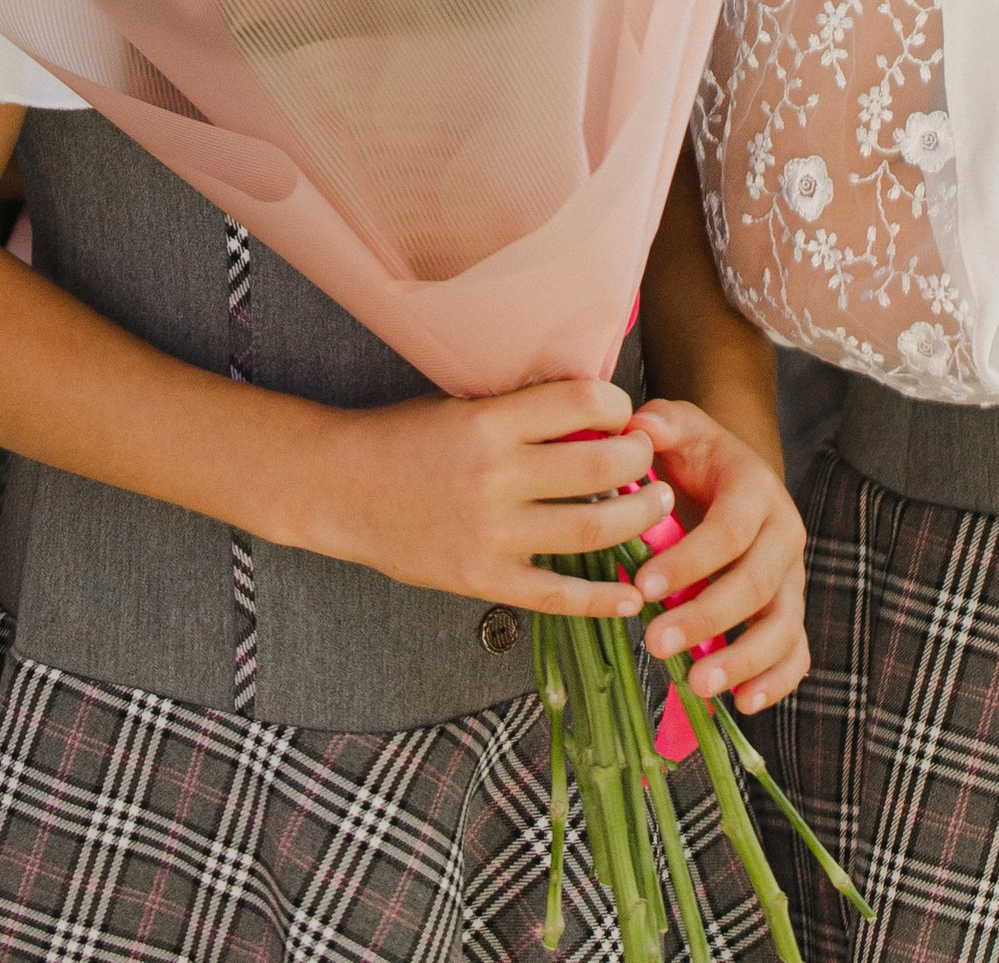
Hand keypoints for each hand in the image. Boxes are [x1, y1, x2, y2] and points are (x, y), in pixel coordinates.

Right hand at [285, 376, 670, 618]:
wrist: (340, 487)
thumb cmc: (406, 438)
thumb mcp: (463, 404)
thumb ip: (524, 412)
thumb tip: (598, 412)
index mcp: (490, 421)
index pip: (581, 401)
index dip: (618, 404)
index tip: (624, 411)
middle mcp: (495, 475)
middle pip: (601, 465)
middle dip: (640, 458)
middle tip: (651, 457)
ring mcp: (491, 534)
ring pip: (593, 529)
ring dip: (639, 517)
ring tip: (658, 505)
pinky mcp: (482, 580)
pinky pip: (557, 594)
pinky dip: (602, 598)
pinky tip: (633, 594)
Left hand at [629, 396, 809, 713]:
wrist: (733, 473)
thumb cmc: (696, 455)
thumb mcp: (678, 427)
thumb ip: (660, 424)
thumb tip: (637, 428)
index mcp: (756, 490)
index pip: (729, 531)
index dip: (690, 561)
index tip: (642, 586)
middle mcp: (784, 535)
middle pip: (757, 584)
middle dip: (707, 618)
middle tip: (655, 643)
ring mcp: (791, 578)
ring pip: (782, 626)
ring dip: (742, 660)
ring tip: (696, 686)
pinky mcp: (789, 612)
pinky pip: (796, 652)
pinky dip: (776, 682)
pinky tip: (743, 704)